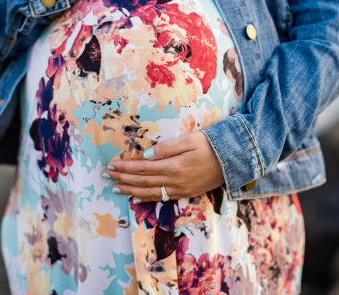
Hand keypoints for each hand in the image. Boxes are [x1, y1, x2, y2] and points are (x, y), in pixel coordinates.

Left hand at [103, 131, 225, 202]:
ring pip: (149, 192)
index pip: (142, 167)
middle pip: (142, 180)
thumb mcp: (189, 140)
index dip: (124, 167)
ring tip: (115, 187)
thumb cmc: (211, 145)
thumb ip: (166, 148)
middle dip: (122, 178)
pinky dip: (146, 198)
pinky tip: (136, 197)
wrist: (233, 160)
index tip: (110, 165)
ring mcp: (179, 189)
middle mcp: (174, 181)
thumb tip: (145, 156)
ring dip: (130, 190)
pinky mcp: (185, 193)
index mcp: (173, 166)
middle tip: (105, 175)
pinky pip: (161, 198)